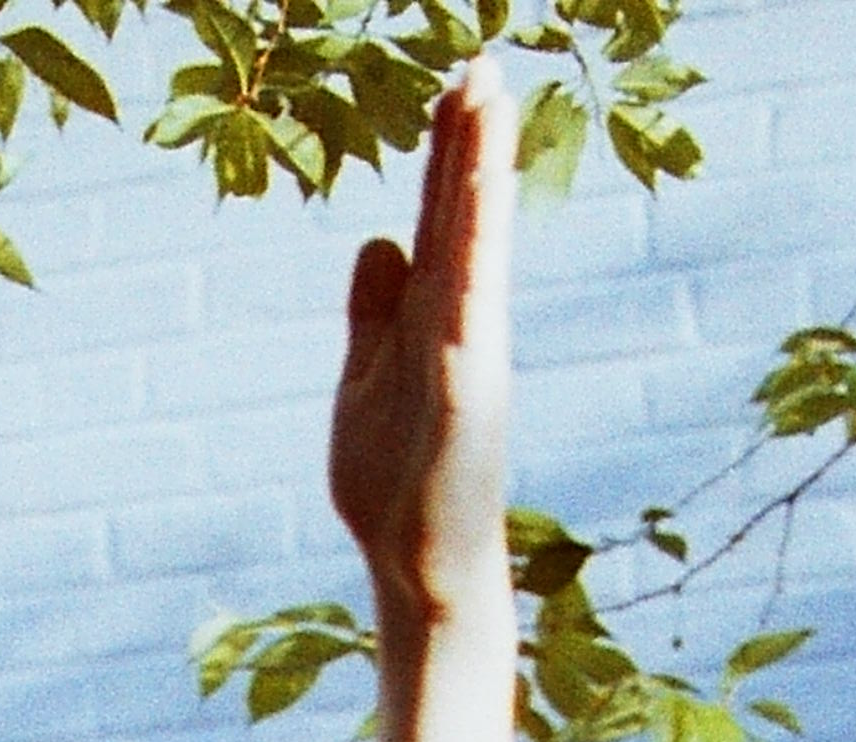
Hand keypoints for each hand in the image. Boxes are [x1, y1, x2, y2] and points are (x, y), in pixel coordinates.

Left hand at [328, 59, 515, 630]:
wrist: (414, 568)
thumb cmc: (393, 486)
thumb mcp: (366, 381)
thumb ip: (373, 314)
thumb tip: (380, 240)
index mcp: (432, 321)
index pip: (440, 219)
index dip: (445, 153)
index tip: (455, 84)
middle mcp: (460, 326)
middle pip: (463, 218)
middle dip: (471, 140)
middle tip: (483, 60)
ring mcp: (468, 358)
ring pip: (475, 250)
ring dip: (482, 177)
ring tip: (490, 104)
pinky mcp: (466, 395)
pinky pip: (470, 309)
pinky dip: (474, 257)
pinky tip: (478, 207)